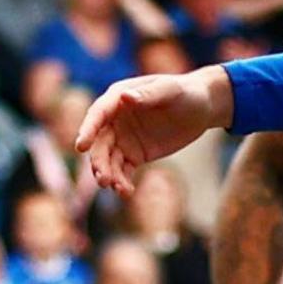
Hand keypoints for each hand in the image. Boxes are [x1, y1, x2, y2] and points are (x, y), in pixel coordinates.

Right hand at [75, 67, 229, 196]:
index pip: (98, 114)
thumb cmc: (186, 92)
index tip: (81, 146)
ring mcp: (123, 139)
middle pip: (100, 142)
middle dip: (99, 161)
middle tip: (103, 178)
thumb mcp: (171, 90)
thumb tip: (124, 97)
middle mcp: (115, 120)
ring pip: (109, 160)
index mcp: (118, 98)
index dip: (88, 129)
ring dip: (109, 174)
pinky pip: (123, 171)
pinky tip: (126, 193)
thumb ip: (148, 95)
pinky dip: (122, 182)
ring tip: (117, 189)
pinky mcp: (134, 155)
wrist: (202, 108)